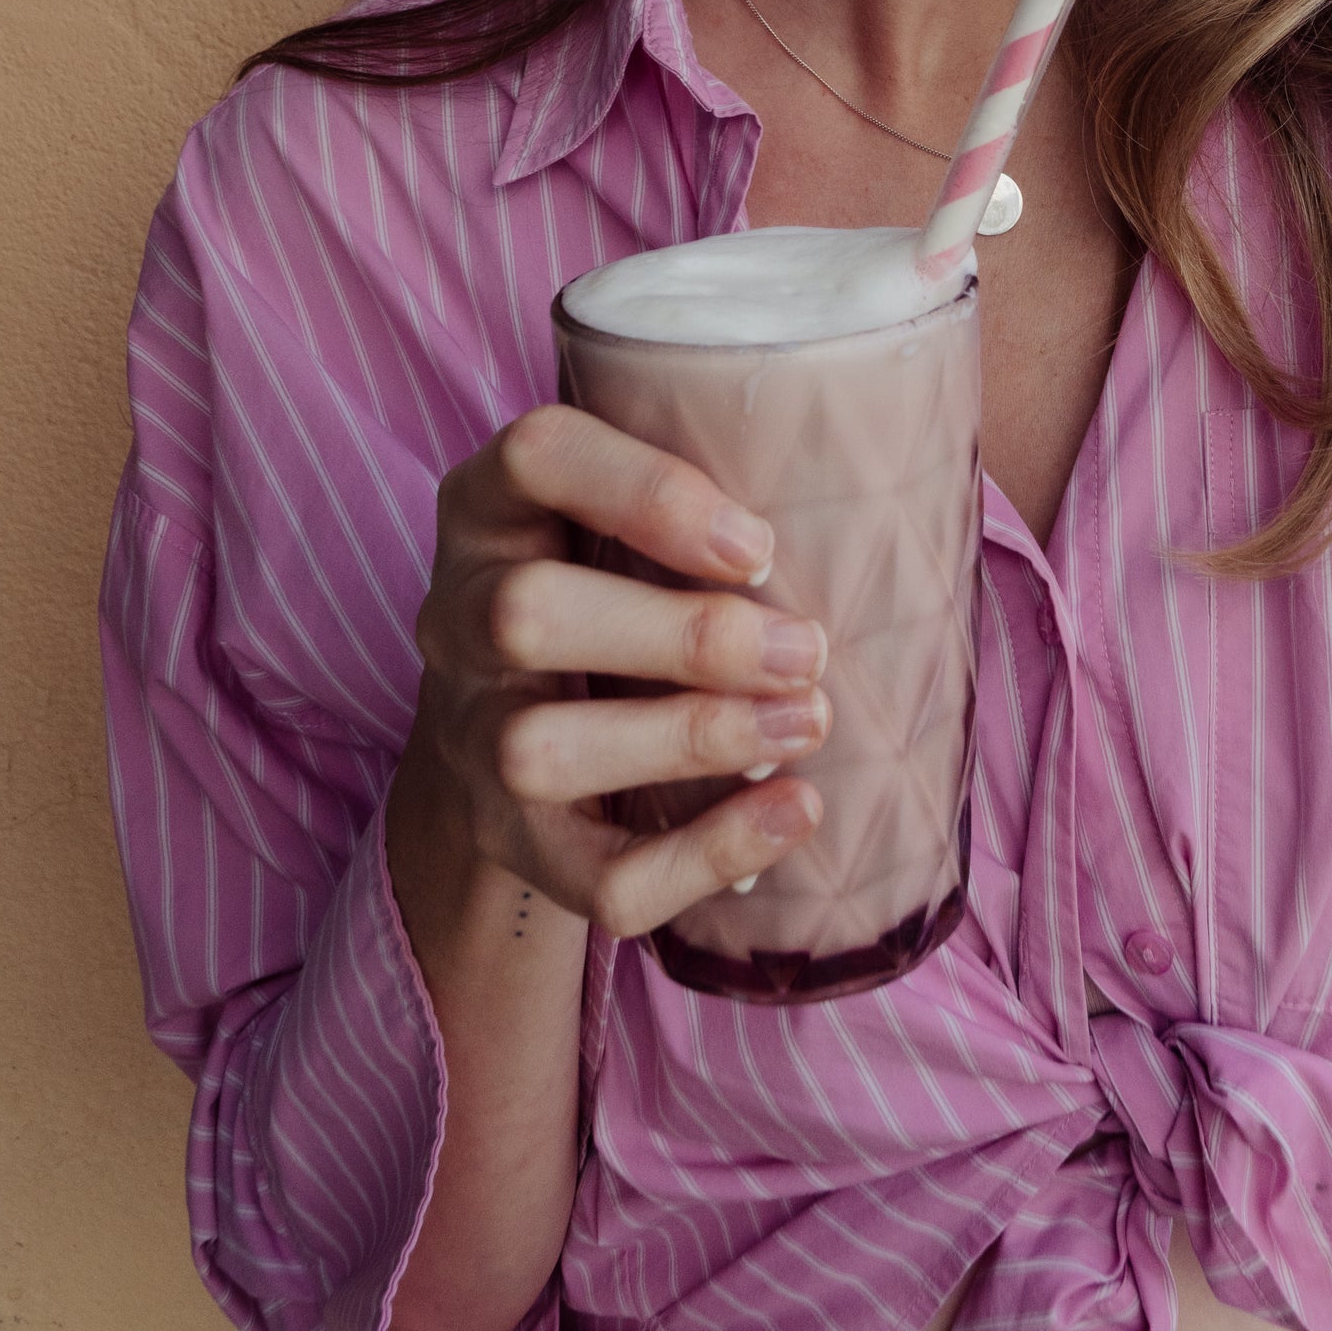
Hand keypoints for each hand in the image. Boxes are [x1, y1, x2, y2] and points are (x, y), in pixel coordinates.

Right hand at [396, 402, 827, 937]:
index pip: (535, 455)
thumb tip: (875, 490)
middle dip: (682, 637)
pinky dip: (702, 855)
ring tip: (806, 722)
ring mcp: (468, 736)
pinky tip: (794, 814)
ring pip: (538, 750)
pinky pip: (591, 875)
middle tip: (806, 648)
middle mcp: (456, 615)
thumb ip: (699, 498)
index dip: (646, 492)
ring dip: (690, 739)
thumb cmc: (607, 585)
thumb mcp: (620, 517)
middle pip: (525, 615)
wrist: (507, 727)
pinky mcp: (508, 840)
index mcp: (491, 507)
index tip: (758, 544)